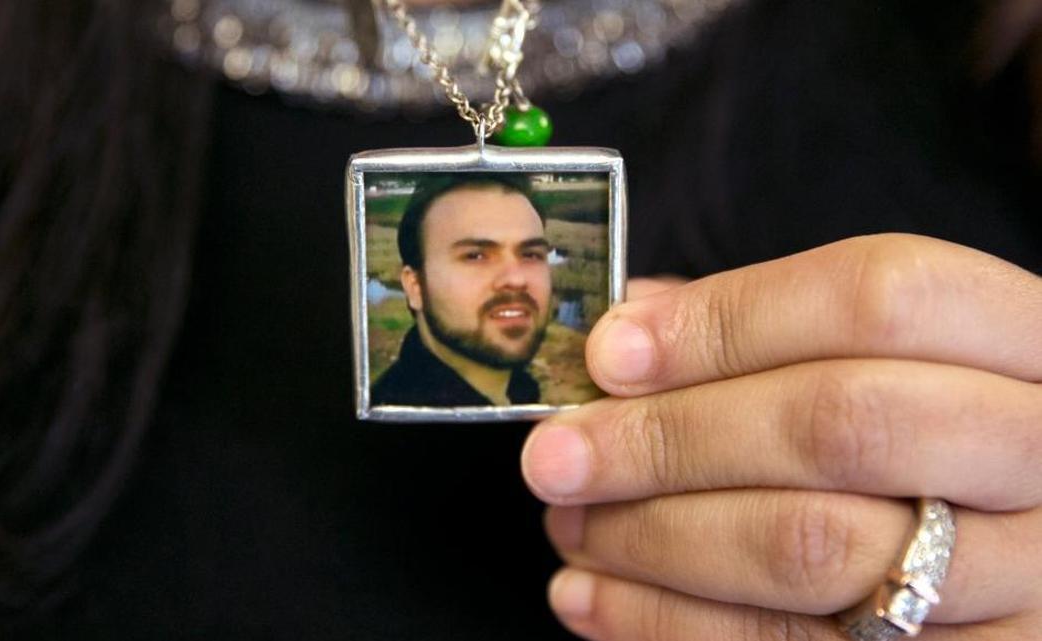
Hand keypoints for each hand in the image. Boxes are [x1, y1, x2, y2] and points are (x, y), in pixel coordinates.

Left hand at [521, 234, 1041, 639]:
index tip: (609, 355)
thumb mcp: (889, 358)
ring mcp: (1029, 572)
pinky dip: (673, 627)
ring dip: (656, 539)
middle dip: (671, 439)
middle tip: (557, 455)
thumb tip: (625, 330)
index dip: (726, 322)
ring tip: (571, 526)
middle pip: (839, 423)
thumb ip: (766, 332)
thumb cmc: (927, 429)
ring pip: (817, 548)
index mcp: (1021, 340)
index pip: (875, 298)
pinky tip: (596, 599)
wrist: (1024, 538)